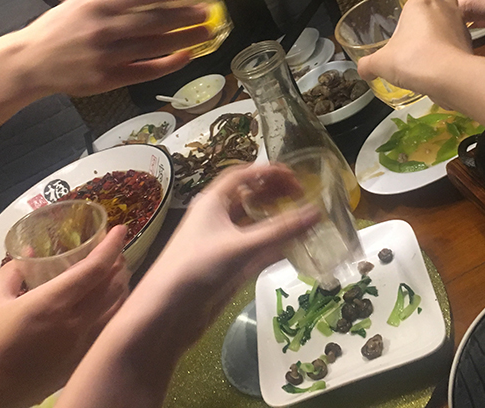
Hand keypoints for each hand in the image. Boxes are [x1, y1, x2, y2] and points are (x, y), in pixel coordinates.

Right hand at [0, 227, 128, 407]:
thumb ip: (13, 270)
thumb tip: (29, 250)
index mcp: (52, 304)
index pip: (96, 268)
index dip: (112, 246)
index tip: (120, 230)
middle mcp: (75, 324)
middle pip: (114, 286)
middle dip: (119, 264)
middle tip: (114, 253)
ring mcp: (82, 346)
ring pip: (118, 309)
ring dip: (122, 287)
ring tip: (115, 275)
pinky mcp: (81, 363)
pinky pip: (109, 331)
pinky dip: (116, 312)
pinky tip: (109, 305)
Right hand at [21, 0, 214, 96]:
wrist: (32, 61)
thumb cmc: (62, 27)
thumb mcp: (83, 2)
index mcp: (95, 3)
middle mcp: (102, 29)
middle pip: (153, 21)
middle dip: (185, 16)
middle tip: (208, 12)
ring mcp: (106, 56)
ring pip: (155, 46)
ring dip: (185, 39)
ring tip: (205, 32)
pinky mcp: (109, 79)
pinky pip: (148, 71)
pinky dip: (170, 63)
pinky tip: (186, 55)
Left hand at [142, 165, 320, 343]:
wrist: (167, 312)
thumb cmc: (196, 268)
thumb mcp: (241, 246)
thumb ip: (280, 231)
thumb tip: (317, 213)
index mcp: (213, 202)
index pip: (242, 175)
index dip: (268, 172)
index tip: (295, 176)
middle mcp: (218, 218)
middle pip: (249, 196)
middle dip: (275, 193)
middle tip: (303, 196)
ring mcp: (224, 242)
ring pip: (254, 223)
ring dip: (276, 219)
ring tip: (303, 217)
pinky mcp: (229, 265)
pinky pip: (257, 247)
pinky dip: (275, 244)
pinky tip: (295, 245)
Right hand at [357, 0, 472, 105]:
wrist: (449, 78)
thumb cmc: (413, 58)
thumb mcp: (381, 63)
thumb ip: (369, 64)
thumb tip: (363, 70)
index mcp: (423, 1)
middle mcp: (445, 8)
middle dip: (438, 1)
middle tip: (424, 15)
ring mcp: (461, 26)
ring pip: (456, 15)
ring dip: (447, 22)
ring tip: (432, 37)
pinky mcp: (470, 44)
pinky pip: (461, 38)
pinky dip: (453, 43)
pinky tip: (441, 58)